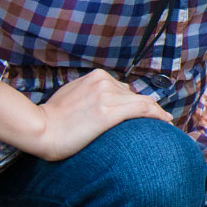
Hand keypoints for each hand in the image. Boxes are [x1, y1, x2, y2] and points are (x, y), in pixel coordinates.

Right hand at [0, 69, 171, 161]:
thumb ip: (90, 95)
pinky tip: (166, 122)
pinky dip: (158, 114)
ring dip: (155, 113)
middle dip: (145, 108)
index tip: (145, 111)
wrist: (40, 129)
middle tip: (158, 120)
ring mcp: (108, 96)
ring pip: (142, 102)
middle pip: (134, 96)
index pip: (124, 89)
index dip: (135, 101)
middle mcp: (104, 82)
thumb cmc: (52, 119)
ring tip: (165, 123)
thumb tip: (101, 105)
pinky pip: (143, 109)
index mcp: (96, 77)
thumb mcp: (72, 97)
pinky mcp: (110, 112)